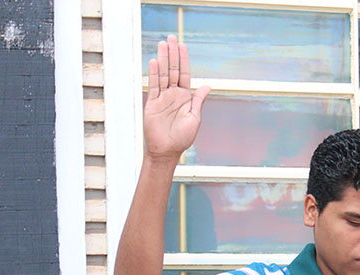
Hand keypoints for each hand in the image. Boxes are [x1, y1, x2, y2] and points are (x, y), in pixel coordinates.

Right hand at [143, 34, 210, 161]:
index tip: (182, 45)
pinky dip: (154, 74)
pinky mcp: (152, 103)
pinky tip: (155, 62)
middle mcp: (173, 95)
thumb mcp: (194, 118)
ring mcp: (162, 98)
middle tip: (171, 37)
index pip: (184, 74)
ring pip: (163, 74)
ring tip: (163, 44)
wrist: (167, 151)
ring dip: (163, 59)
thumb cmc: (182, 138)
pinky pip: (153, 86)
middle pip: (172, 70)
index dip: (183, 59)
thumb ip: (198, 101)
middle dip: (172, 54)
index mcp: (185, 97)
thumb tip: (207, 86)